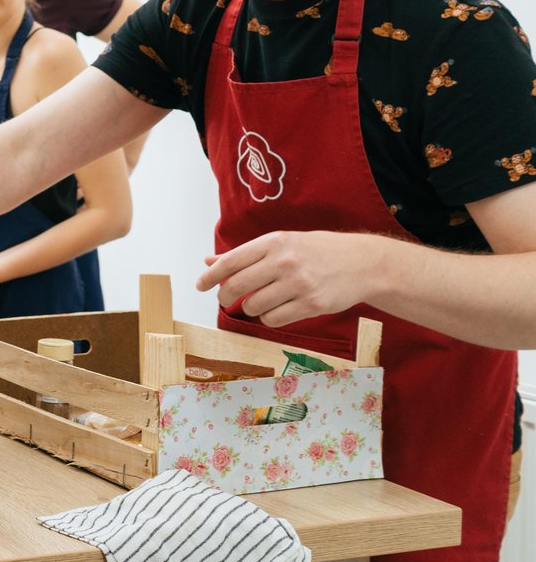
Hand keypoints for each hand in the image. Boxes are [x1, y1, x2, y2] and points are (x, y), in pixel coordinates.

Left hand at [195, 230, 382, 327]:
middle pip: (237, 287)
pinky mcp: (312, 305)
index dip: (210, 276)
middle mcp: (284, 261)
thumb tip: (209, 261)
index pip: (231, 261)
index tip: (199, 285)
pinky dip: (268, 318)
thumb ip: (245, 254)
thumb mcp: (281, 242)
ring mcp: (299, 284)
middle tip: (225, 299)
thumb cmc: (316, 251)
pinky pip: (273, 319)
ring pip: (254, 306)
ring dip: (250, 308)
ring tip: (260, 301)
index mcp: (274, 242)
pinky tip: (276, 310)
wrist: (362, 263)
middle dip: (225, 296)